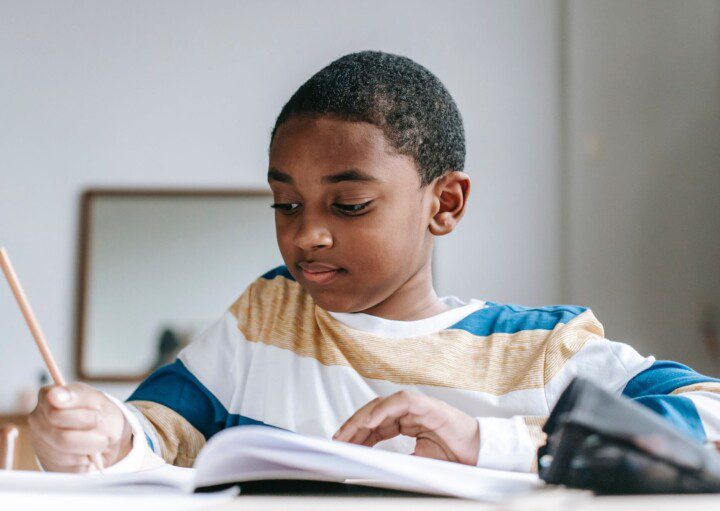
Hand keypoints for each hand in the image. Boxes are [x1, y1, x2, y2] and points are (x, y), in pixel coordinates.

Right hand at [28, 382, 132, 471]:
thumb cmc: (99, 412)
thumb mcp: (98, 400)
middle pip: (61, 438)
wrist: (105, 433)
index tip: (98, 417)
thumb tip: (54, 394)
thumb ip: (78, 396)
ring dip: (89, 452)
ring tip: (96, 442)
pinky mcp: (46, 462)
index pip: (56, 415)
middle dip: (90, 439)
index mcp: (48, 397)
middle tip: (103, 434)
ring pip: (65, 457)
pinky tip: (87, 452)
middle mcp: (37, 419)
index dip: (83, 419)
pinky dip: (84, 463)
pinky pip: (67, 469)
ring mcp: (38, 442)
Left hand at [333, 390, 479, 464]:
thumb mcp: (418, 462)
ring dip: (363, 418)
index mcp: (407, 422)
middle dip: (355, 425)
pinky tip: (370, 422)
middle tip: (338, 439)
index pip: (376, 423)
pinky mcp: (428, 405)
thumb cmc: (453, 457)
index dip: (358, 432)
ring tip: (348, 433)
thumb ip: (399, 461)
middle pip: (375, 412)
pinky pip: (401, 402)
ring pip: (383, 404)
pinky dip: (384, 410)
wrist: (479, 455)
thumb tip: (375, 470)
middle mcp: (410, 411)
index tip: (342, 443)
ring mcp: (419, 407)